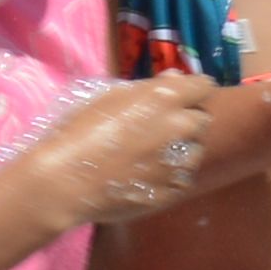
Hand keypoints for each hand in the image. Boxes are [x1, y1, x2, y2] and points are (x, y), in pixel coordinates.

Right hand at [11, 71, 213, 223]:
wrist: (66, 180)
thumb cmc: (80, 131)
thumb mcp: (110, 96)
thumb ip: (150, 87)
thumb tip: (176, 78)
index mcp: (166, 97)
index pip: (204, 86)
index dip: (193, 91)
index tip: (182, 98)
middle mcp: (180, 126)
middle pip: (202, 119)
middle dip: (187, 119)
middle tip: (161, 128)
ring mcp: (179, 161)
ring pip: (196, 150)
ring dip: (182, 149)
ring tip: (153, 155)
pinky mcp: (174, 190)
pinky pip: (183, 177)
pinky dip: (172, 175)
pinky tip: (148, 175)